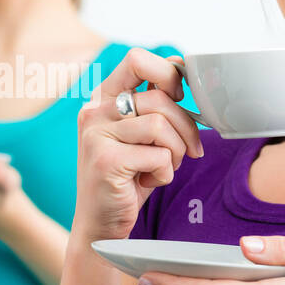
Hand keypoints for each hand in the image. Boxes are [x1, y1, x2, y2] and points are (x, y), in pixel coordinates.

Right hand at [74, 47, 202, 242]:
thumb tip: (182, 68)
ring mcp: (96, 135)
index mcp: (102, 98)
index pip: (137, 59)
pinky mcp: (106, 161)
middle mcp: (94, 111)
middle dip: (186, 127)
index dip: (169, 73)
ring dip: (176, 153)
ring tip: (163, 167)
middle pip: (160, 98)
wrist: (100, 225)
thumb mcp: (141, 135)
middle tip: (190, 151)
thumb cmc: (128, 178)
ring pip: (161, 126)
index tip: (180, 97)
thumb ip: (154, 103)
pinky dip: (164, 174)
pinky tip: (147, 182)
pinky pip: (158, 156)